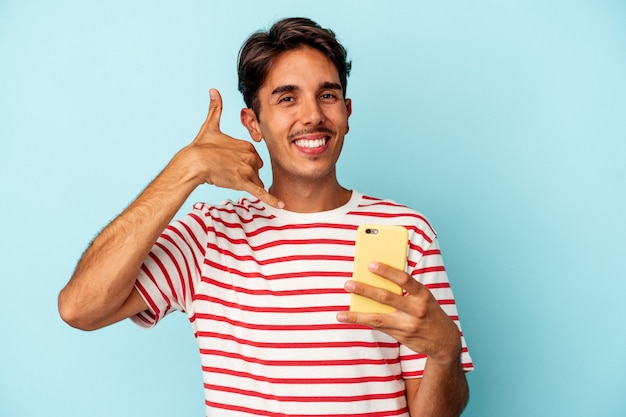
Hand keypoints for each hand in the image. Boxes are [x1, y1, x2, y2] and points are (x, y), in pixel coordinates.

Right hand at [176, 88, 283, 207]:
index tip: (230, 162)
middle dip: (246, 173)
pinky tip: (281, 205)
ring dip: (247, 183)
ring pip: (256, 181)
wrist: (193, 162)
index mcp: (246, 145)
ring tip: (230, 180)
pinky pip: (261, 192)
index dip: (243, 162)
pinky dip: (271, 199)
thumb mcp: (211, 125)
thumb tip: (213, 90)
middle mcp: (250, 157)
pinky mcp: (243, 182)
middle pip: (256, 170)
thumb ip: (216, 108)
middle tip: (227, 171)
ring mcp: (247, 170)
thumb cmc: (200, 146)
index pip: (253, 158)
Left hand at [337, 262, 461, 363]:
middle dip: (365, 290)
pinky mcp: (401, 336)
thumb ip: (405, 289)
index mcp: (423, 294)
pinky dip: (364, 321)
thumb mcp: (423, 297)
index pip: (404, 279)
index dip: (387, 271)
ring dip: (357, 316)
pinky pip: (379, 327)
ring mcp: (408, 325)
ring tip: (340, 315)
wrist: (445, 341)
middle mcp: (416, 309)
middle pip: (386, 297)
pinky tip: (350, 318)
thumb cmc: (429, 312)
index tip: (370, 264)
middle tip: (348, 284)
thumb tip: (377, 279)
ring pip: (378, 318)